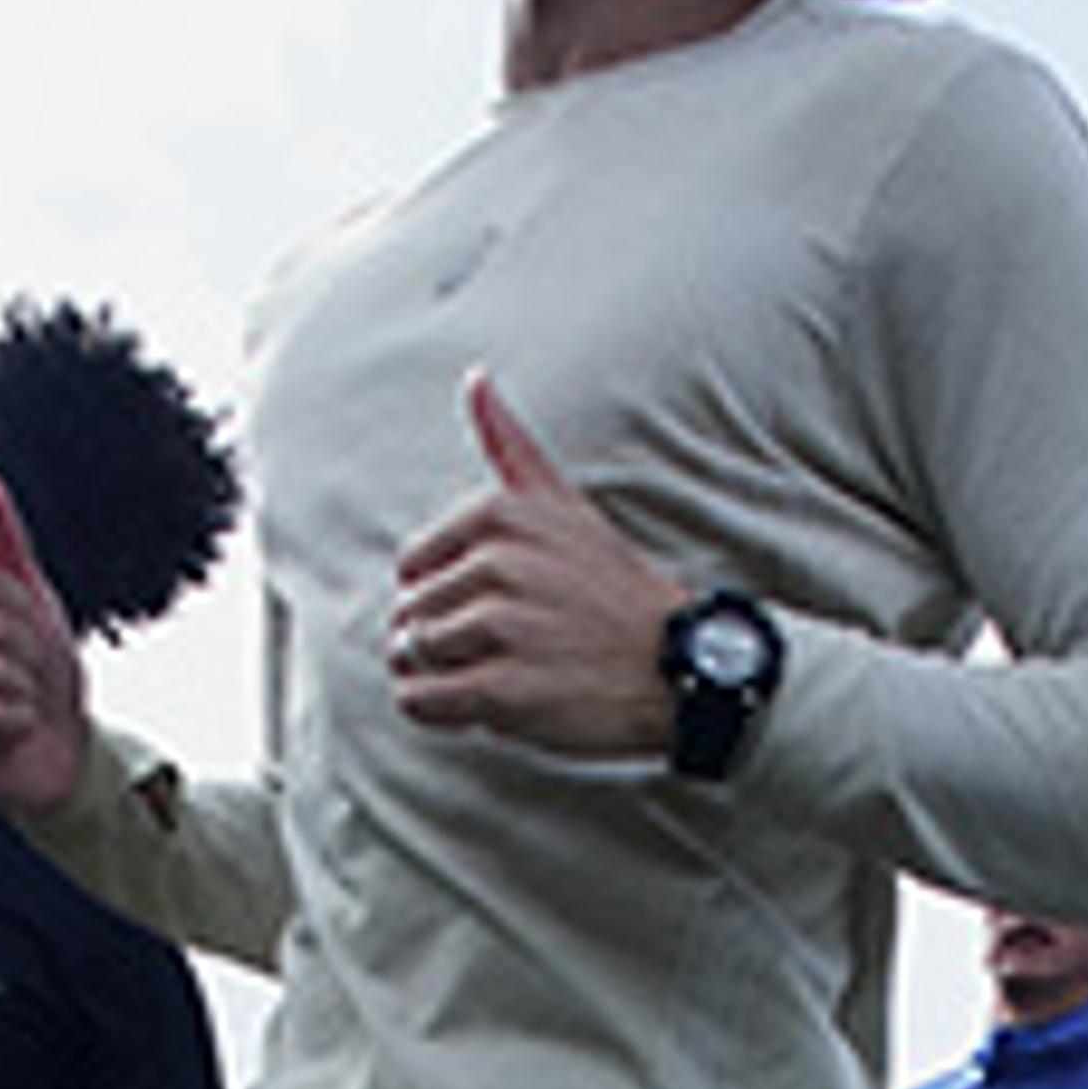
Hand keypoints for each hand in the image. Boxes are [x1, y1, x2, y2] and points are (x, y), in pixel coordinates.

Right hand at [0, 472, 90, 817]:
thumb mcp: (26, 598)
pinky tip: (18, 733)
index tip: (29, 631)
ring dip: (29, 688)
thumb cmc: (37, 673)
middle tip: (31, 675)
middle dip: (32, 650)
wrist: (64, 749)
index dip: (26, 604)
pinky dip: (24, 721)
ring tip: (24, 703)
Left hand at [388, 373, 681, 758]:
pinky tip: (485, 706)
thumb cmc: (611, 591)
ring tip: (506, 673)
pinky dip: (438, 711)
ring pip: (412, 655)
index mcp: (500, 514)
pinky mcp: (503, 691)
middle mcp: (498, 564)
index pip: (414, 564)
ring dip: (444, 676)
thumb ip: (511, 445)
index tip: (500, 605)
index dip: (446, 595)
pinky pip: (421, 701)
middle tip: (512, 647)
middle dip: (444, 639)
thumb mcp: (564, 504)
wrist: (675, 667)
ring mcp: (501, 628)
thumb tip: (474, 377)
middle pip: (411, 612)